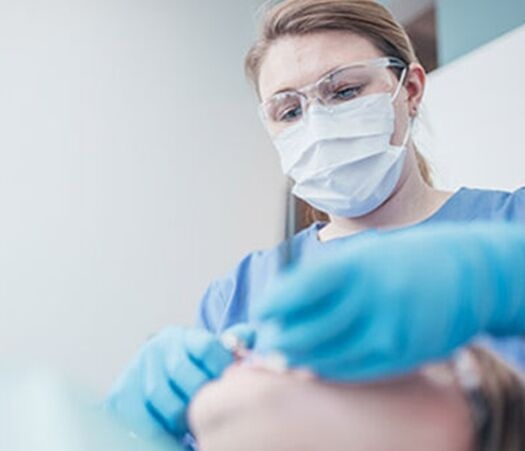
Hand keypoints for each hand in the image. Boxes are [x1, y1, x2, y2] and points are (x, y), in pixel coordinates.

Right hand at [104, 324, 254, 440]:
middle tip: (211, 410)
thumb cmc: (193, 367)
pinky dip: (158, 432)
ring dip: (179, 416)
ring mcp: (137, 369)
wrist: (157, 372)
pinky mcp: (121, 394)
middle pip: (181, 371)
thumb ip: (233, 342)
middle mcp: (158, 348)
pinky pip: (139, 417)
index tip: (229, 383)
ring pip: (159, 396)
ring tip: (193, 425)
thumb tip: (252, 336)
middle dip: (199, 395)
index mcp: (184, 337)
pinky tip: (174, 435)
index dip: (221, 367)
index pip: (206, 346)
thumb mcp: (213, 351)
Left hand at [255, 223, 524, 380]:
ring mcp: (388, 330)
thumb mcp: (361, 253)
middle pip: (305, 331)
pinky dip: (326, 368)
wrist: (463, 274)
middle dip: (277, 340)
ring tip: (286, 353)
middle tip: (268, 340)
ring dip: (298, 358)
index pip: (298, 290)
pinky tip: (317, 361)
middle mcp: (370, 298)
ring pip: (324, 356)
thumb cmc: (400, 261)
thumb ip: (323, 276)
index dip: (271, 305)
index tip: (261, 312)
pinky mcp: (401, 354)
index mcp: (355, 265)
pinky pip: (351, 370)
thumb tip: (278, 298)